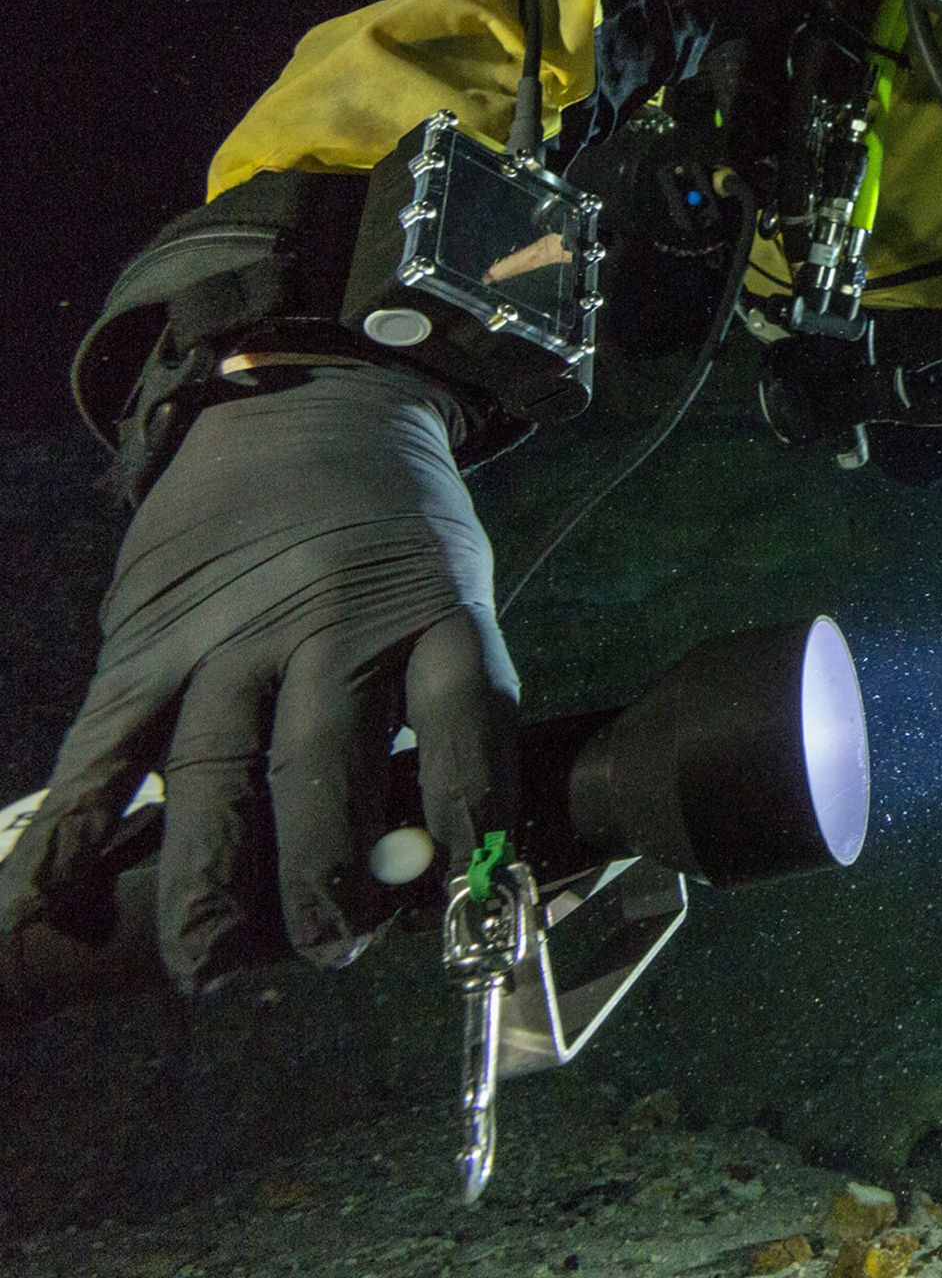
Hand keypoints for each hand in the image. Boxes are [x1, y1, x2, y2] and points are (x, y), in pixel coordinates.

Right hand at [0, 366, 519, 990]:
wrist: (302, 407)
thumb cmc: (399, 534)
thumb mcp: (456, 588)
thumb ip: (449, 702)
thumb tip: (455, 852)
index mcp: (433, 609)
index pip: (464, 724)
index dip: (467, 816)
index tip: (469, 900)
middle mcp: (330, 624)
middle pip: (325, 764)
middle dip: (326, 873)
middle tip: (329, 950)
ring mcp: (228, 633)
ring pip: (212, 770)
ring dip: (208, 878)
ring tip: (210, 963)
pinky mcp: (146, 642)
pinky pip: (101, 747)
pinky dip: (66, 832)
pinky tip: (39, 906)